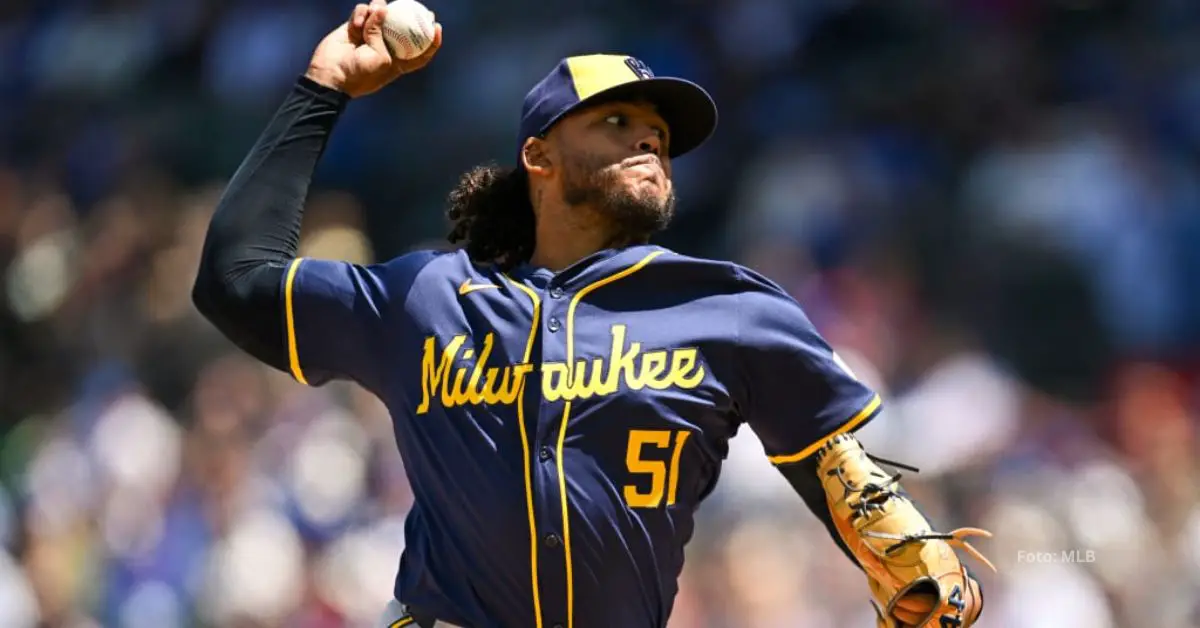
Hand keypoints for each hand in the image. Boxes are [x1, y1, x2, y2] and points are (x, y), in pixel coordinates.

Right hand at [305, 0, 442, 97]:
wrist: (330, 76)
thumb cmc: (359, 74)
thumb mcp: (379, 58)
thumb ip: (381, 34)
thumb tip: (381, 9)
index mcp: (397, 62)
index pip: (420, 53)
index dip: (431, 41)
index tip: (437, 27)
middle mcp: (385, 47)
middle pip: (402, 28)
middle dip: (410, 16)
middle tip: (417, 6)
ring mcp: (369, 36)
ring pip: (381, 15)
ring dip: (379, 10)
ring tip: (376, 9)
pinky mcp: (353, 28)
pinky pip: (361, 13)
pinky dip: (361, 14)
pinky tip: (358, 22)